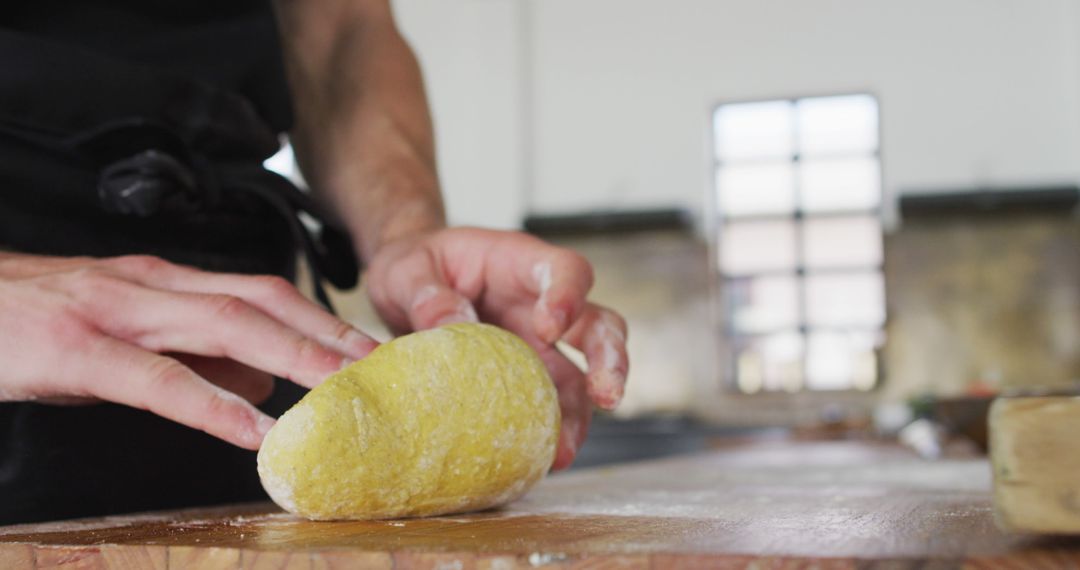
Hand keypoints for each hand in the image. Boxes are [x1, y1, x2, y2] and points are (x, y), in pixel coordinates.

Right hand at [0, 253, 377, 448]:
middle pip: (261, 302)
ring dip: (292, 356)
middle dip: (328, 335)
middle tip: (384, 368)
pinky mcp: (72, 349)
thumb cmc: (35, 322)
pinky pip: (152, 377)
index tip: (375, 352)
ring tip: (341, 389)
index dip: (325, 320)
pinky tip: (250, 426)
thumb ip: (194, 353)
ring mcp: (114, 311)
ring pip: (222, 326)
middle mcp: (153, 286)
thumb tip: (263, 380)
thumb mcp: (125, 335)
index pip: (266, 293)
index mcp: (168, 284)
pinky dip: (208, 401)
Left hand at [365, 227, 628, 469]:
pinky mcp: (529, 378)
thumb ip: (425, 294)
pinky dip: (552, 433)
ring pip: (583, 375)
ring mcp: (540, 345)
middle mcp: (542, 305)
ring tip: (564, 450)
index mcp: (519, 264)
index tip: (550, 327)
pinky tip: (540, 459)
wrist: (408, 290)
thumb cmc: (415, 268)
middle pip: (599, 325)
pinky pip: (552, 406)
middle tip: (607, 395)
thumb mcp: (405, 271)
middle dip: (610, 359)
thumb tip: (451, 327)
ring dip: (583, 413)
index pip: (566, 270)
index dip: (569, 296)